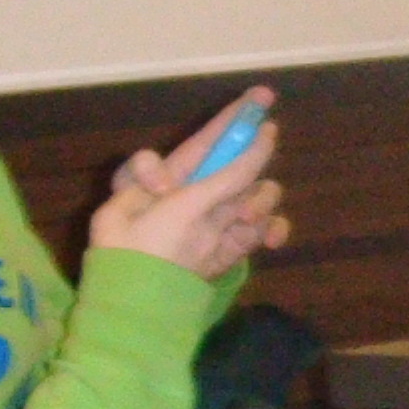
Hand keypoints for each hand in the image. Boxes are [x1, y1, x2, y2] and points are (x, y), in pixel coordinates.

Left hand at [91, 86, 288, 279]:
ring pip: (258, 195)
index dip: (235, 117)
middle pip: (241, 165)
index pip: (208, 140)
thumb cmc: (141, 253)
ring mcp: (215, 223)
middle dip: (255, 163)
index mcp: (172, 177)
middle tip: (251, 172)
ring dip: (261, 201)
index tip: (263, 96)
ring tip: (245, 218)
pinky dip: (272, 230)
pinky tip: (268, 238)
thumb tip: (248, 157)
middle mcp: (196, 195)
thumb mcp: (169, 206)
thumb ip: (215, 180)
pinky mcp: (229, 250)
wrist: (136, 311)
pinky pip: (260, 231)